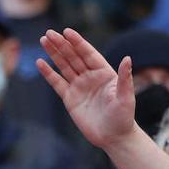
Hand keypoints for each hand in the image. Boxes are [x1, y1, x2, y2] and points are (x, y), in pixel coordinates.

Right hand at [37, 28, 134, 149]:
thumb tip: (127, 59)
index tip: (67, 31)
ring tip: (43, 40)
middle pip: (73, 57)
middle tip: (49, 33)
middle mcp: (90, 77)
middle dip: (61, 44)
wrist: (113, 137)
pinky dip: (48, 73)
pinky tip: (40, 63)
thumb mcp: (126, 97)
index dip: (77, 42)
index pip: (88, 53)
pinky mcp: (70, 98)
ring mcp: (79, 87)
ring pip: (64, 66)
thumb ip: (124, 78)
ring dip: (54, 54)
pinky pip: (57, 83)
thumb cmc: (123, 117)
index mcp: (104, 72)